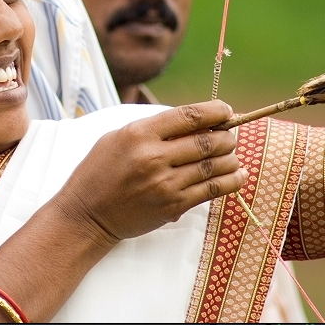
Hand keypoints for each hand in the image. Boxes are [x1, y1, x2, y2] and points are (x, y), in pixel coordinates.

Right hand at [54, 100, 246, 244]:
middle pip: (207, 140)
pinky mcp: (173, 205)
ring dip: (231, 157)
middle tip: (230, 135)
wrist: (87, 214)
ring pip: (215, 165)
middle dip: (227, 135)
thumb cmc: (100, 171)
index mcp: (139, 134)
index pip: (189, 116)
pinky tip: (238, 174)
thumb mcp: (118, 137)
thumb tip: (192, 120)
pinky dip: (231, 181)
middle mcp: (154, 157)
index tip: (225, 110)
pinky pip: (212, 190)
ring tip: (231, 154)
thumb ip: (152, 127)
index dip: (214, 111)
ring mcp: (165, 183)